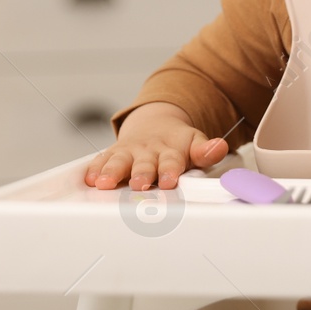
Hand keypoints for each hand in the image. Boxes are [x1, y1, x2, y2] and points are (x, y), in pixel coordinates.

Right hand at [84, 102, 229, 190]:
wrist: (154, 125)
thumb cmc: (176, 143)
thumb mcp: (194, 144)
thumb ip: (206, 151)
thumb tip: (220, 147)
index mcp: (170, 150)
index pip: (171, 161)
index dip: (169, 171)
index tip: (168, 181)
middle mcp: (148, 151)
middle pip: (144, 163)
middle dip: (140, 174)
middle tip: (139, 184)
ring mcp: (129, 152)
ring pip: (119, 161)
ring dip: (112, 172)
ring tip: (105, 183)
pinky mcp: (112, 154)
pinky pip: (101, 160)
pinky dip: (95, 168)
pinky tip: (90, 178)